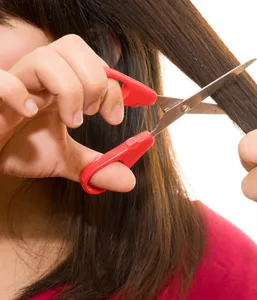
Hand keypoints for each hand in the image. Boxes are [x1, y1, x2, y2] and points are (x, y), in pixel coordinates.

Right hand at [0, 34, 134, 191]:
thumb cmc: (18, 149)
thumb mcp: (64, 159)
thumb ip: (96, 166)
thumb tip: (129, 181)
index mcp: (59, 84)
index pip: (94, 62)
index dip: (113, 85)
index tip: (114, 117)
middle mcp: (38, 76)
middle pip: (73, 47)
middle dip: (95, 81)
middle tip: (92, 113)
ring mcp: (14, 81)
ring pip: (45, 57)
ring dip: (69, 89)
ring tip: (70, 120)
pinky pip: (1, 78)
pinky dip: (19, 93)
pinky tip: (29, 114)